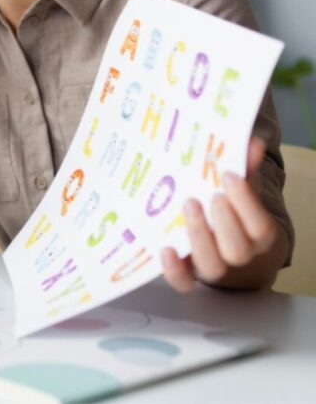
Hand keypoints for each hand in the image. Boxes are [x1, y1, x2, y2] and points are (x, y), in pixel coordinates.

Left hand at [161, 137, 281, 291]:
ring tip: (189, 206)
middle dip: (223, 220)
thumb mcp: (242, 194)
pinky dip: (174, 270)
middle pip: (236, 249)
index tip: (229, 176)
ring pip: (212, 266)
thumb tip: (252, 143)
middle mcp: (239, 256)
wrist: (232, 254)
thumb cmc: (236, 217)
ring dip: (199, 237)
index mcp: (259, 236)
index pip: (259, 225)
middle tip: (209, 195)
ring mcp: (213, 267)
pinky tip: (165, 249)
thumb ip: (246, 170)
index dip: (245, 202)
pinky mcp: (189, 275)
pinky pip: (184, 282)